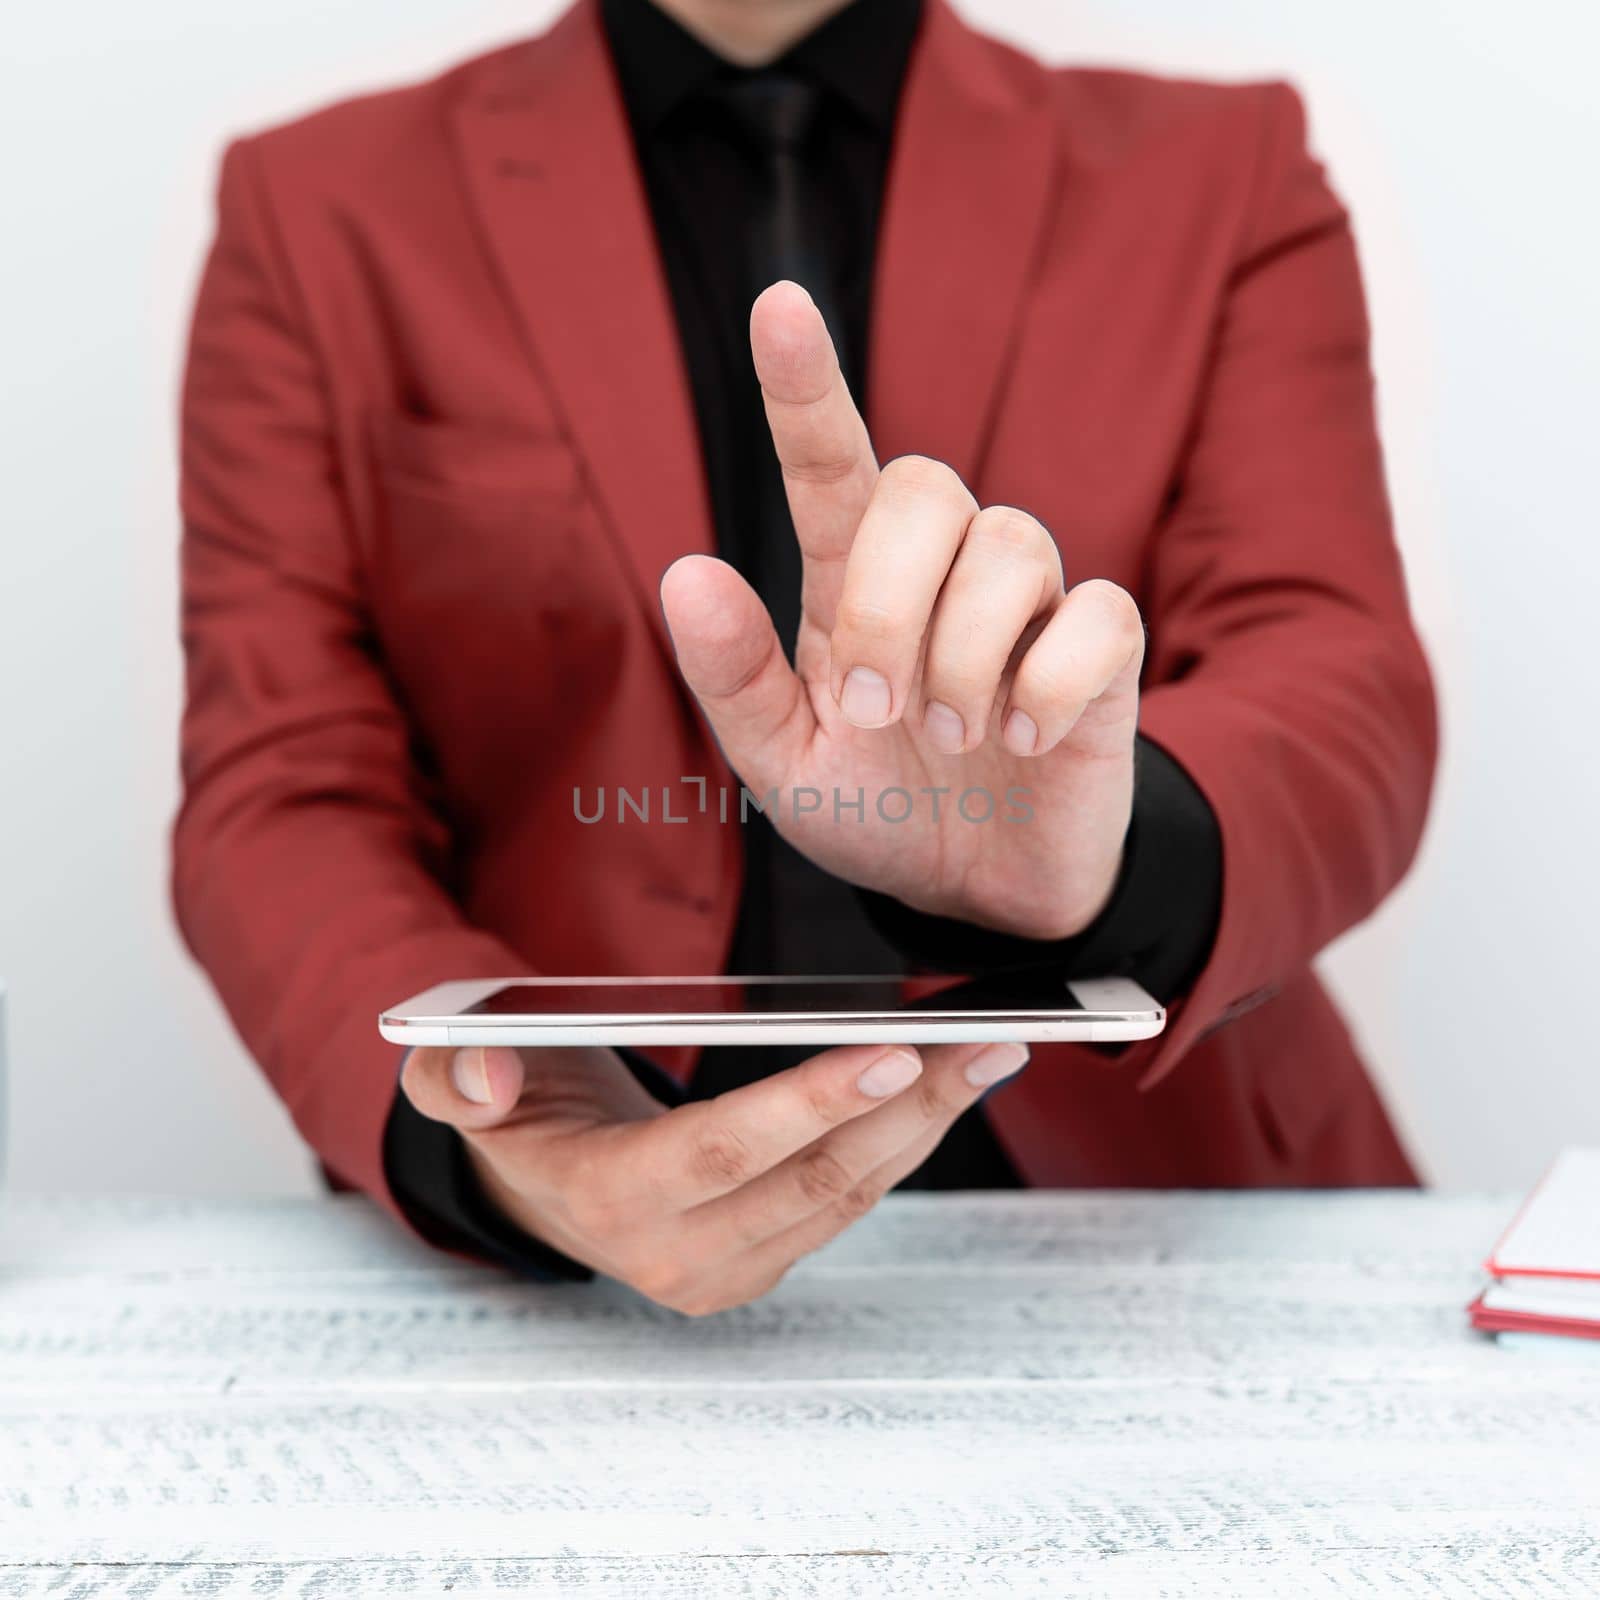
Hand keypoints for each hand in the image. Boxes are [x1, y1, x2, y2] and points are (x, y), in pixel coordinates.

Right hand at [400, 1037, 1026, 1314]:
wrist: (543, 1181)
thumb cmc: (518, 1111)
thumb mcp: (458, 1074)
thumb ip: (456, 1074)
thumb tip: (487, 1079)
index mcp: (604, 1201)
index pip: (723, 1149)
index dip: (809, 1103)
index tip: (892, 1049)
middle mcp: (676, 1255)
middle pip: (812, 1178)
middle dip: (907, 1105)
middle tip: (985, 1038)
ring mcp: (728, 1270)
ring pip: (848, 1195)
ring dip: (926, 1123)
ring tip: (989, 1052)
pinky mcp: (765, 1261)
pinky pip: (848, 1202)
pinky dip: (903, 1141)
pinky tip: (944, 1087)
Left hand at [659, 281, 1144, 941]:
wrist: (978, 889)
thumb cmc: (878, 810)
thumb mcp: (786, 766)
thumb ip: (737, 681)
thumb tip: (686, 574)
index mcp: (852, 587)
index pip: (830, 464)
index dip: (806, 386)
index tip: (777, 303)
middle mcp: (942, 573)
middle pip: (930, 488)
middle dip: (893, 602)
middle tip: (879, 711)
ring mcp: (1028, 609)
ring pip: (1015, 543)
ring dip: (965, 654)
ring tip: (952, 736)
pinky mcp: (1102, 655)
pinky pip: (1099, 616)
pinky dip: (1052, 685)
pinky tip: (1024, 741)